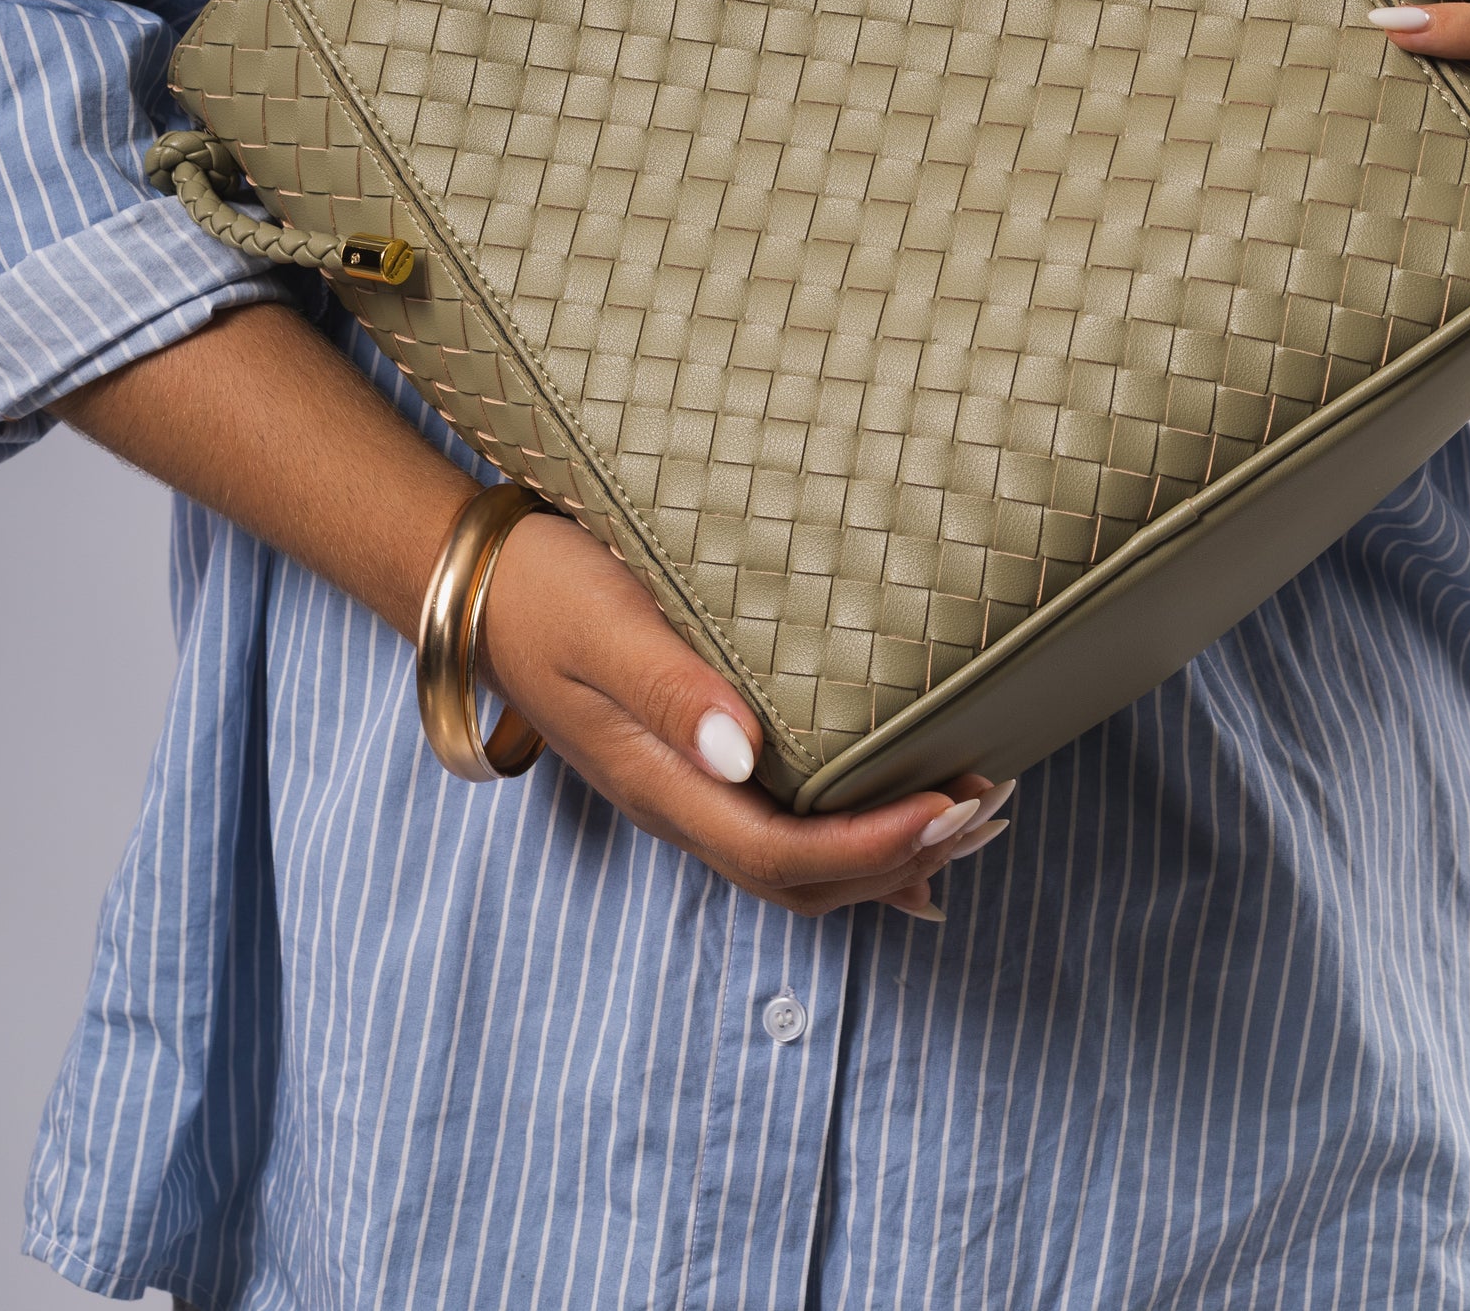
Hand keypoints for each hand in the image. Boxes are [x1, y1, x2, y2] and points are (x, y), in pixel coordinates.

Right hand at [480, 506, 1010, 917]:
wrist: (481, 584)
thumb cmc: (547, 592)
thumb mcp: (607, 628)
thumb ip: (672, 691)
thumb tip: (745, 756)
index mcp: (661, 785)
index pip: (782, 857)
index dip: (875, 847)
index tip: (952, 803)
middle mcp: (679, 806)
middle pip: (803, 884)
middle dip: (904, 858)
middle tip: (988, 803)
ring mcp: (686, 793)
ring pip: (797, 869)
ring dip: (891, 855)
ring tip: (973, 813)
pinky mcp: (696, 766)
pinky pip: (782, 832)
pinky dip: (855, 840)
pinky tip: (905, 821)